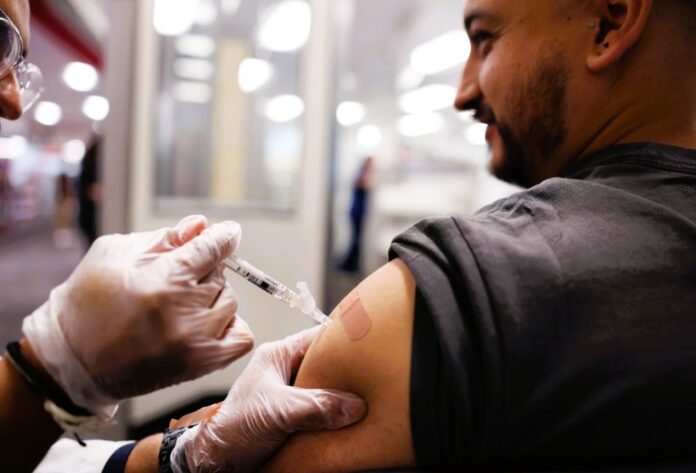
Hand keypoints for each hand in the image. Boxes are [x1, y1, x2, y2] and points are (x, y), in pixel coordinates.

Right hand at [22, 216, 254, 417]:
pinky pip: (241, 338)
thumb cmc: (87, 301)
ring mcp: (194, 344)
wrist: (70, 360)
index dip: (222, 236)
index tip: (228, 232)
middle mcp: (183, 314)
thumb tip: (201, 225)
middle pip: (220, 275)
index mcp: (162, 282)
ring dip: (212, 298)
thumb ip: (164, 238)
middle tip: (176, 278)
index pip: (212, 249)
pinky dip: (228, 326)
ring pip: (229, 303)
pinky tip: (204, 322)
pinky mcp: (199, 366)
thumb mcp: (116, 254)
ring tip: (182, 303)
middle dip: (202, 270)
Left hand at [171, 326, 367, 472]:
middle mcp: (286, 371)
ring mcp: (292, 395)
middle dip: (349, 373)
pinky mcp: (296, 416)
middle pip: (328, 364)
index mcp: (278, 355)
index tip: (371, 346)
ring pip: (328, 389)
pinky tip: (350, 422)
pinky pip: (324, 410)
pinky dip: (337, 416)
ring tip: (367, 400)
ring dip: (343, 398)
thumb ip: (314, 405)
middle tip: (373, 378)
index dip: (345, 340)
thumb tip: (353, 405)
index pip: (319, 337)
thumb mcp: (276, 412)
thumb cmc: (232, 429)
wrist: (217, 463)